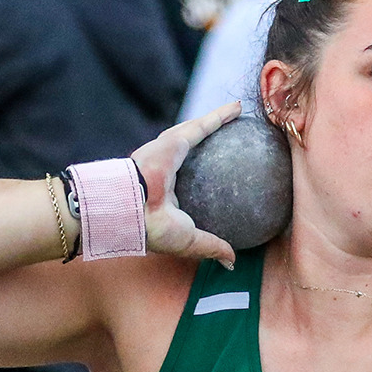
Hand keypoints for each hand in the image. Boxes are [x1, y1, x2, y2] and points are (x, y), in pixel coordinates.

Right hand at [130, 102, 240, 266]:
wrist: (133, 210)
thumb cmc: (154, 228)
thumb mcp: (190, 240)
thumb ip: (212, 246)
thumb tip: (232, 262)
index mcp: (167, 192)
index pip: (191, 180)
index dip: (205, 175)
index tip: (221, 174)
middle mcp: (167, 169)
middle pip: (194, 150)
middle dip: (209, 139)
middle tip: (231, 136)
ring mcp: (168, 152)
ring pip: (197, 131)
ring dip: (216, 120)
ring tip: (237, 112)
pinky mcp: (174, 140)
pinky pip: (203, 125)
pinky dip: (220, 116)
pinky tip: (239, 108)